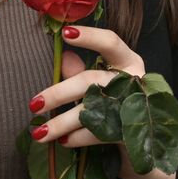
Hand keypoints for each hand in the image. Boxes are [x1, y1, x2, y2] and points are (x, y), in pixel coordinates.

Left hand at [31, 26, 176, 178]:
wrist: (144, 145)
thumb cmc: (117, 106)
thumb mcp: (100, 86)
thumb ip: (82, 72)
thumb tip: (64, 57)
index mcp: (129, 62)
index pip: (110, 42)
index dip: (89, 37)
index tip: (65, 33)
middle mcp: (135, 80)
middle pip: (91, 80)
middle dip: (58, 93)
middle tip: (33, 104)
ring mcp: (135, 105)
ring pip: (91, 110)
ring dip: (61, 123)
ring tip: (39, 133)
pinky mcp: (133, 130)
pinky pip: (99, 132)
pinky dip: (77, 138)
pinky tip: (63, 141)